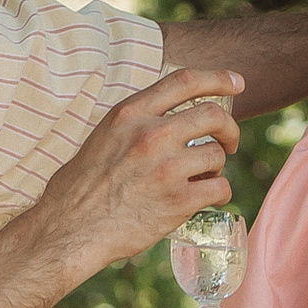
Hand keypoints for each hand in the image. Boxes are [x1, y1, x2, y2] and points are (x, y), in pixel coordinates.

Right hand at [37, 66, 242, 275]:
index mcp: (130, 114)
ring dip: (215, 167)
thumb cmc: (83, 186)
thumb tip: (170, 115)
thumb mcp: (104, 136)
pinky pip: (220, 188)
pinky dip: (218, 193)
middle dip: (228, 128)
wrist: (70, 229)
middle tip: (228, 142)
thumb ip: (137, 121)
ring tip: (199, 179)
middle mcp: (150, 135)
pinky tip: (205, 198)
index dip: (218, 77)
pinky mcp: (178, 201)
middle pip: (213, 115)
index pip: (186, 81)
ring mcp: (166, 168)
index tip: (237, 82)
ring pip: (216, 155)